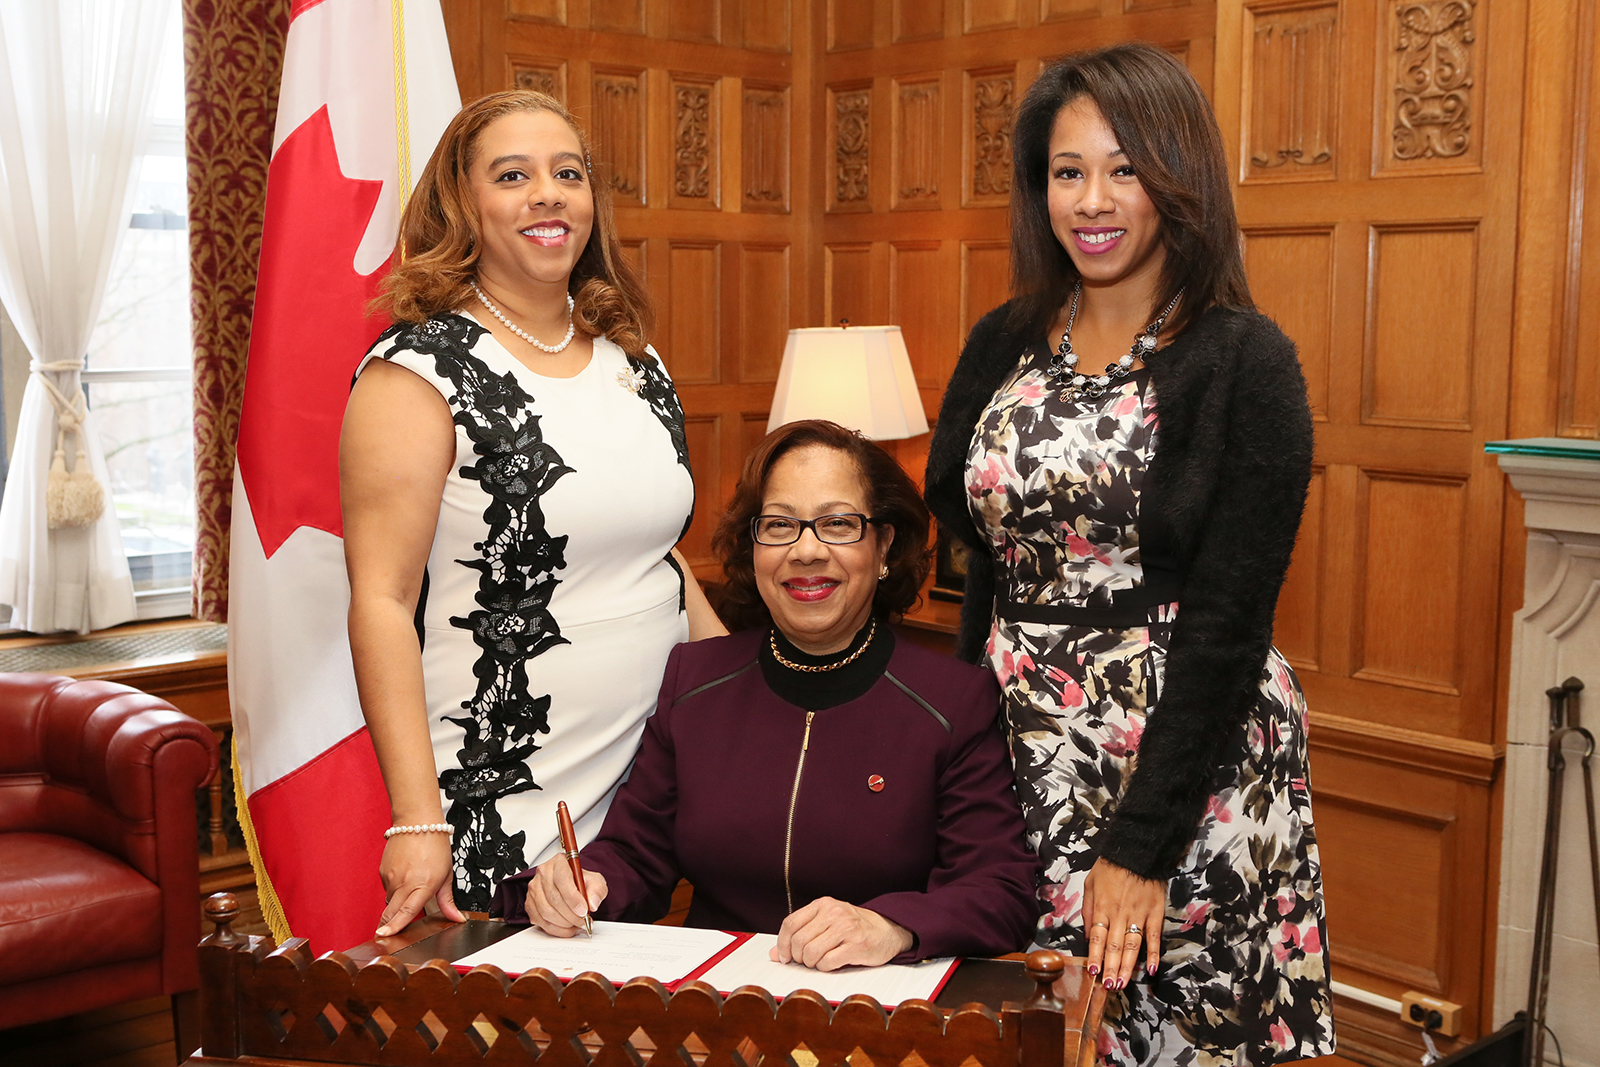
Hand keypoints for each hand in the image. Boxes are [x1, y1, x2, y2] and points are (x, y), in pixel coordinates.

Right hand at [376, 832, 464, 936]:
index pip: (405, 912)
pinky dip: (393, 888)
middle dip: (386, 925)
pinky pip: (386, 888)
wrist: (418, 822)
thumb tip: (457, 918)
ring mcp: (391, 877)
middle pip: (390, 912)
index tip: (384, 935)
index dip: (394, 927)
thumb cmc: (435, 846)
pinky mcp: (382, 871)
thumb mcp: (446, 875)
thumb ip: (448, 901)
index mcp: (422, 885)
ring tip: (409, 888)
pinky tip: (404, 877)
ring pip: (389, 900)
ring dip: (395, 903)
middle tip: (386, 932)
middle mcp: (404, 883)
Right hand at [524, 854, 608, 936]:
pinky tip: (567, 928)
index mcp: (559, 862)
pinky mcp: (530, 904)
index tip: (584, 910)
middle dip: (571, 915)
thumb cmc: (582, 882)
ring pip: (546, 912)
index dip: (574, 899)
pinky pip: (540, 921)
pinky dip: (556, 929)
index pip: (562, 880)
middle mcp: (543, 873)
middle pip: (554, 898)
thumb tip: (592, 903)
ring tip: (576, 924)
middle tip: (583, 921)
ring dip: (564, 923)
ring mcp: (534, 889)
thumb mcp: (596, 882)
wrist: (573, 886)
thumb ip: (597, 890)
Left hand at [769, 898, 913, 970]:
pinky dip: (824, 968)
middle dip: (798, 957)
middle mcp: (834, 912)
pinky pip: (827, 962)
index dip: (782, 944)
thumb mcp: (826, 924)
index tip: (784, 957)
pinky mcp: (856, 945)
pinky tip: (831, 963)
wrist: (888, 930)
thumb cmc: (854, 928)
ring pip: (811, 952)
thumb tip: (775, 954)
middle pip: (799, 940)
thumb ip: (800, 934)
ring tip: (819, 962)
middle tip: (806, 961)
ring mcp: (846, 928)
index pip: (790, 923)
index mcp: (823, 904)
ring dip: (811, 964)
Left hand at [1082, 857, 1164, 989]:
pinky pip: (1154, 937)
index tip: (1093, 973)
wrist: (1137, 851)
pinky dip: (1153, 954)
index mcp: (1103, 908)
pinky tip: (1151, 969)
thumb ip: (1088, 910)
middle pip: (1114, 947)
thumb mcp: (1090, 884)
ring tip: (1123, 983)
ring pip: (1132, 946)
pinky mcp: (1155, 914)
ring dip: (1128, 967)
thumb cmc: (1111, 867)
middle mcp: (1120, 915)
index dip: (1096, 957)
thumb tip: (1089, 935)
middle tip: (1109, 987)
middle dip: (1111, 969)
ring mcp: (1139, 915)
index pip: (1098, 938)